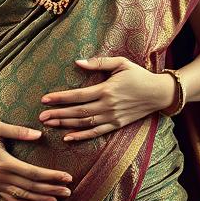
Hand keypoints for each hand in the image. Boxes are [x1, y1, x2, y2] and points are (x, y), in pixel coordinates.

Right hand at [0, 121, 72, 200]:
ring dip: (40, 198)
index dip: (52, 177)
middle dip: (51, 190)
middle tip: (69, 192)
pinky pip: (9, 198)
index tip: (67, 178)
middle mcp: (1, 177)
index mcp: (5, 162)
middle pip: (31, 187)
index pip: (34, 173)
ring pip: (22, 195)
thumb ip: (18, 131)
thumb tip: (39, 135)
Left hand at [39, 56, 174, 141]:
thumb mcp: (121, 63)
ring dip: (65, 124)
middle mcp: (108, 105)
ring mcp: (112, 117)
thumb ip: (98, 63)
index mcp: (106, 89)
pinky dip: (81, 136)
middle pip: (78, 112)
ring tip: (49, 124)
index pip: (78, 95)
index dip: (60, 98)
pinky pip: (96, 133)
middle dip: (58, 114)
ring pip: (84, 123)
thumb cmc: (139, 75)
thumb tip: (77, 62)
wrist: (159, 93)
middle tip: (41, 116)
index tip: (45, 99)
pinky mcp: (117, 125)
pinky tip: (68, 137)